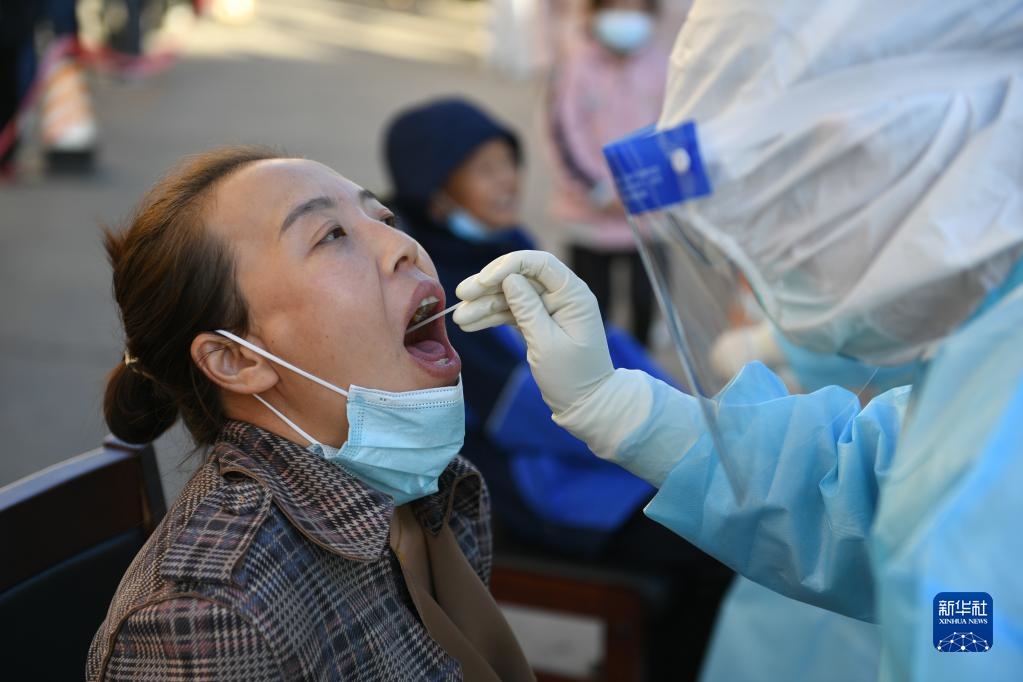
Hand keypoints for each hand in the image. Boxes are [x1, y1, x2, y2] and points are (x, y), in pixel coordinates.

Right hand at [454, 250, 613, 415]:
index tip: (482, 282)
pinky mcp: (537, 322)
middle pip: (520, 277)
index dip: (507, 266)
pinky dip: (491, 317)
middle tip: (461, 294)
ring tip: (459, 318)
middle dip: (489, 285)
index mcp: (572, 294)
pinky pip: (511, 312)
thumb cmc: (572, 376)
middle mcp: (561, 295)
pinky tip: (470, 324)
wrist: (586, 404)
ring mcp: (548, 308)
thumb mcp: (547, 344)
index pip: (539, 264)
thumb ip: (527, 309)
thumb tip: (509, 279)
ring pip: (511, 296)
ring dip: (484, 304)